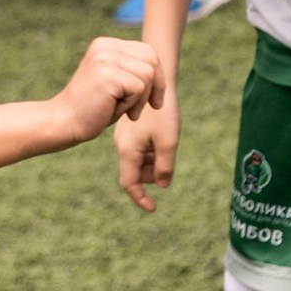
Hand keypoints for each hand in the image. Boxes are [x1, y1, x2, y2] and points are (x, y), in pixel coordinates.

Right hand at [52, 36, 162, 146]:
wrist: (64, 122)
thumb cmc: (93, 109)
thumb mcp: (115, 83)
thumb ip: (131, 70)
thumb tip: (158, 67)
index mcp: (105, 45)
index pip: (147, 51)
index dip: (156, 77)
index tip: (153, 100)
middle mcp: (105, 46)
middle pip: (151, 59)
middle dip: (155, 86)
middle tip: (142, 109)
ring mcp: (105, 58)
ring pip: (148, 73)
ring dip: (141, 98)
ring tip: (124, 110)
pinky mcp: (107, 73)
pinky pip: (139, 87)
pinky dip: (133, 104)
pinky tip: (115, 110)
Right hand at [116, 86, 181, 212]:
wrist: (154, 81)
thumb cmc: (163, 113)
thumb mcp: (168, 141)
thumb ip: (165, 166)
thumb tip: (163, 185)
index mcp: (128, 150)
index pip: (129, 184)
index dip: (140, 199)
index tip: (153, 209)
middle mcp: (122, 145)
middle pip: (135, 172)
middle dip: (151, 176)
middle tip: (168, 168)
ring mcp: (125, 137)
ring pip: (138, 160)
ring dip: (152, 163)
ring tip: (167, 150)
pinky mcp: (129, 129)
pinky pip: (138, 148)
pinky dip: (151, 151)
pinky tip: (163, 139)